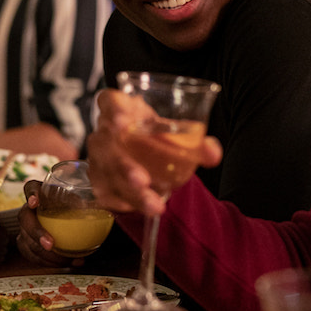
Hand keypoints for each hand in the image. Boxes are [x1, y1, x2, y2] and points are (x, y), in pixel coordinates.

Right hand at [15, 179, 87, 266]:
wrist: (65, 221)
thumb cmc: (71, 208)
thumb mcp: (76, 202)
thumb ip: (81, 204)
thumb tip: (92, 209)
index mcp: (40, 193)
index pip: (31, 187)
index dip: (31, 194)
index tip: (35, 202)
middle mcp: (28, 210)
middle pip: (25, 219)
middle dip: (36, 233)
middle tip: (50, 244)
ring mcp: (24, 228)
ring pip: (26, 241)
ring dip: (44, 254)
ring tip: (65, 259)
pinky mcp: (26, 243)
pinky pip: (32, 255)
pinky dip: (49, 262)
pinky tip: (68, 263)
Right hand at [86, 89, 222, 216]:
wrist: (142, 152)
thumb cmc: (155, 135)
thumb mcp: (175, 133)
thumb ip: (197, 143)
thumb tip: (213, 154)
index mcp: (121, 107)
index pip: (110, 101)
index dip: (113, 109)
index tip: (123, 121)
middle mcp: (104, 130)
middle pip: (106, 144)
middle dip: (123, 164)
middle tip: (142, 180)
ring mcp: (98, 156)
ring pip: (107, 174)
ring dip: (129, 191)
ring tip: (153, 204)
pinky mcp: (99, 178)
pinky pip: (105, 193)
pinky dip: (123, 203)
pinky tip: (140, 209)